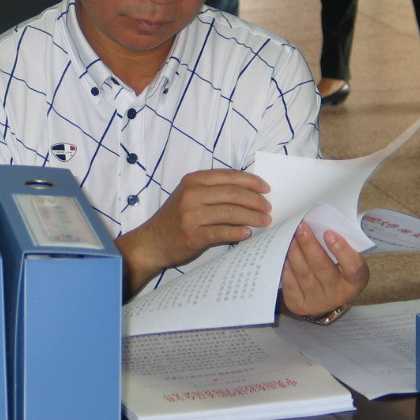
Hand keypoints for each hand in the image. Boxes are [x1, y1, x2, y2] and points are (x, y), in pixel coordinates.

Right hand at [116, 169, 271, 294]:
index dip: (252, 181)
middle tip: (268, 208)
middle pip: (233, 194)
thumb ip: (213, 191)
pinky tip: (247, 233)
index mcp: (193, 181)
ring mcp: (192, 215)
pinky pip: (222, 232)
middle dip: (256, 201)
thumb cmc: (174, 218)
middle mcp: (192, 195)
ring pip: (231, 212)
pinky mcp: (193, 236)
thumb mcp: (189, 196)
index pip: (229, 176)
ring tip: (265, 221)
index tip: (266, 189)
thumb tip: (249, 192)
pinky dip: (238, 232)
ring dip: (252, 217)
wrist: (151, 243)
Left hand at [280, 221, 368, 317]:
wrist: (326, 301)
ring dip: (294, 252)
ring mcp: (318, 302)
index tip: (329, 233)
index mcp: (355, 281)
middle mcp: (338, 294)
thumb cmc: (337, 272)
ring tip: (288, 235)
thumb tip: (318, 224)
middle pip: (322, 267)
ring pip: (303, 273)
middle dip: (309, 244)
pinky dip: (285, 266)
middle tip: (301, 227)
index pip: (353, 267)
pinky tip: (283, 253)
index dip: (341, 250)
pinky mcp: (300, 305)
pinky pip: (290, 283)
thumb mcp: (346, 262)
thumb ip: (338, 247)